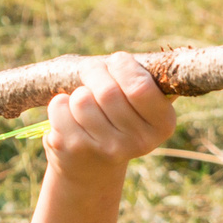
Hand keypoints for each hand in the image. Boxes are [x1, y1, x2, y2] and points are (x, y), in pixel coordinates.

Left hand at [43, 53, 175, 174]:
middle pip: (108, 91)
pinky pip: (60, 107)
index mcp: (162, 125)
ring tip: (85, 101)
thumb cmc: (120, 118)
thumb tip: (145, 56)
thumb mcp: (143, 104)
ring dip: (79, 91)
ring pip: (82, 99)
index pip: (140, 87)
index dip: (124, 66)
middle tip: (93, 71)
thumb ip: (147, 79)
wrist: (92, 167)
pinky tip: (69, 114)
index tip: (117, 61)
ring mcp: (105, 149)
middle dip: (96, 71)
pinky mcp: (73, 149)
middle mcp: (138, 143)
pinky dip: (60, 102)